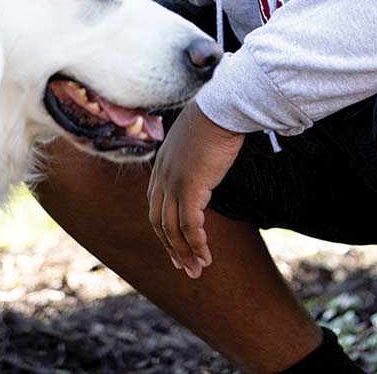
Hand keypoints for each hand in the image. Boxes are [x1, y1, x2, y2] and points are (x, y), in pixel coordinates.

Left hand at [146, 102, 243, 278]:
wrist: (221, 108)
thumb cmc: (215, 119)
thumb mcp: (197, 139)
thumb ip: (194, 154)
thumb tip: (206, 158)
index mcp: (161, 164)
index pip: (155, 205)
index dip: (163, 229)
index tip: (175, 246)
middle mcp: (161, 175)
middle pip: (158, 221)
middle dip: (171, 248)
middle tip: (185, 267)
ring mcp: (173, 182)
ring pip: (172, 229)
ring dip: (185, 252)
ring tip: (198, 269)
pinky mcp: (189, 188)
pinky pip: (189, 225)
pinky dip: (196, 244)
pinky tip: (206, 255)